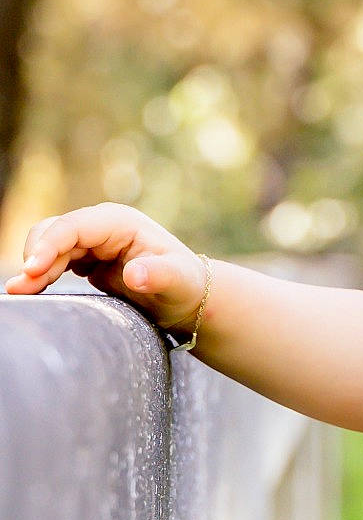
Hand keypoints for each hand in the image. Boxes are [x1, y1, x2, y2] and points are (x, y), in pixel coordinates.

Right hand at [4, 205, 208, 336]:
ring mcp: (92, 241)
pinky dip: (40, 275)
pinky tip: (29, 291)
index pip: (74, 226)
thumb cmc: (185, 286)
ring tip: (18, 292)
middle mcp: (102, 226)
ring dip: (33, 268)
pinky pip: (54, 261)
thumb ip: (160, 276)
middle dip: (35, 257)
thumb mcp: (179, 282)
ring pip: (50, 246)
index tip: (32, 270)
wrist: (188, 297)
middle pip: (55, 232)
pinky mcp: (86, 258)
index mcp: (120, 222)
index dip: (49, 244)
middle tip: (20, 288)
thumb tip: (135, 275)